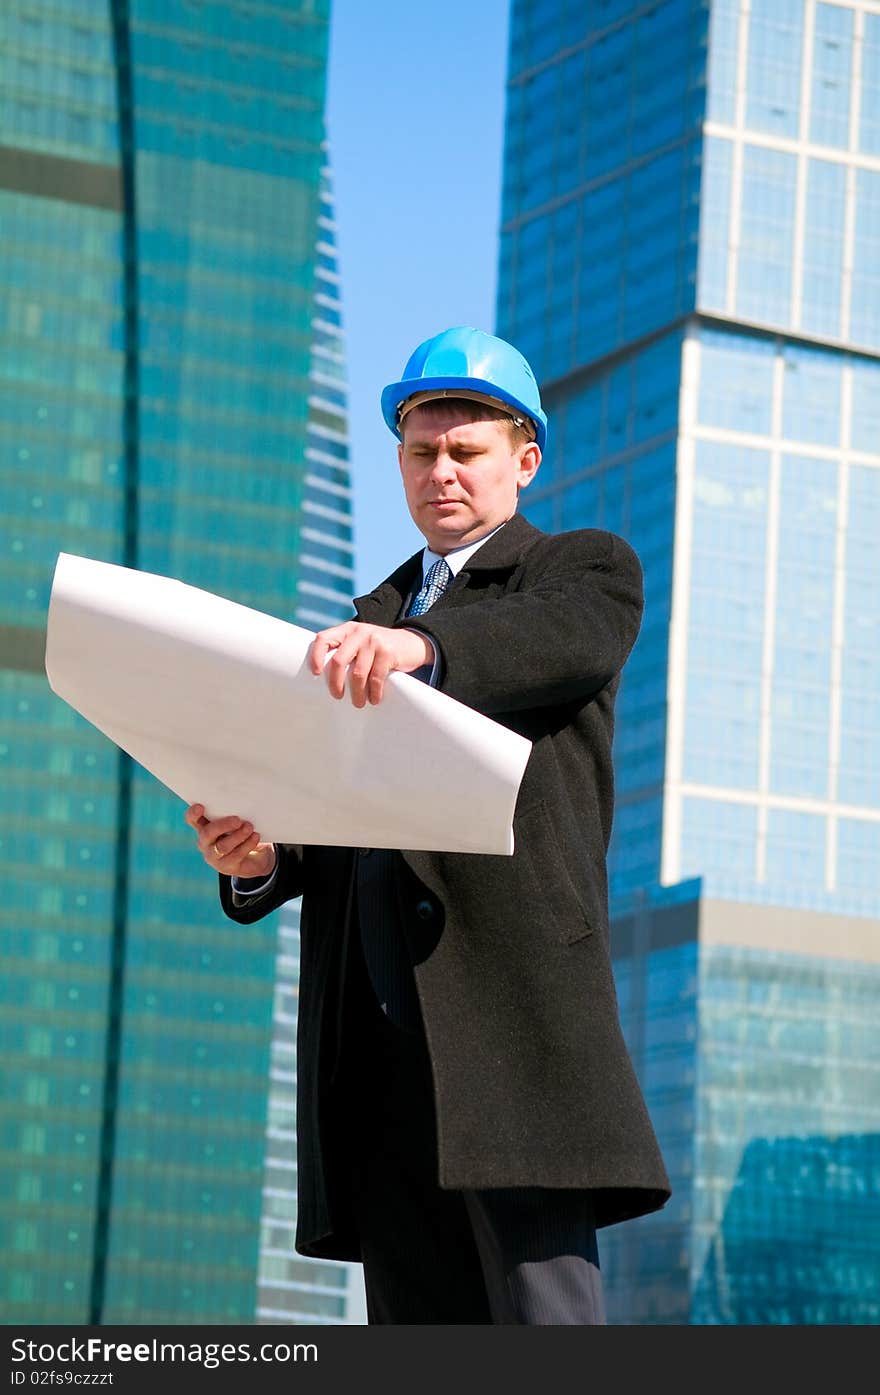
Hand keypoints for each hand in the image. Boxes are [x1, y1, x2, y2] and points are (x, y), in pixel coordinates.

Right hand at [185, 803, 276, 879]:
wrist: (254, 859)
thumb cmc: (242, 833)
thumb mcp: (236, 823)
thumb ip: (232, 814)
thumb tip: (242, 802)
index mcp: (204, 827)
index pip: (192, 819)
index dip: (193, 814)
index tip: (200, 806)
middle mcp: (205, 842)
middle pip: (207, 833)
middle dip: (222, 825)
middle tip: (237, 820)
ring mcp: (214, 856)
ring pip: (222, 847)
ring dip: (238, 835)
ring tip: (249, 827)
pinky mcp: (226, 867)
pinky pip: (236, 855)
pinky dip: (247, 844)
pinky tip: (255, 836)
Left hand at [309, 622, 432, 706]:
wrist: (412, 643)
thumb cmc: (379, 649)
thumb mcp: (360, 642)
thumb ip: (345, 650)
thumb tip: (324, 677)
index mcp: (347, 629)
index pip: (324, 639)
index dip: (315, 656)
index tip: (315, 673)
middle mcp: (359, 632)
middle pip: (339, 661)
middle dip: (335, 682)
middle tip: (337, 695)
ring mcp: (374, 641)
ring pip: (358, 674)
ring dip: (357, 693)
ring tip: (358, 702)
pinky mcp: (388, 652)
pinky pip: (376, 678)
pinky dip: (374, 692)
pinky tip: (374, 698)